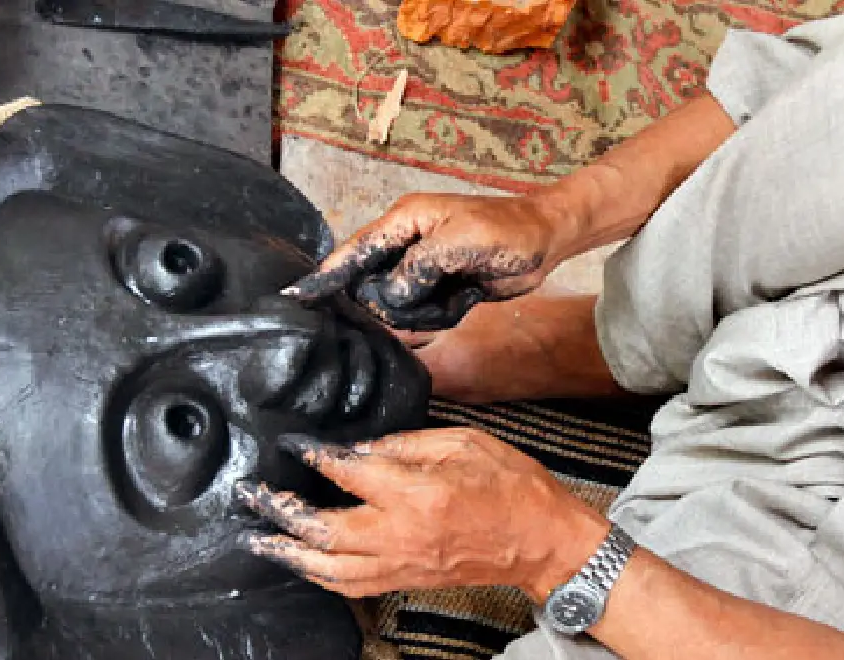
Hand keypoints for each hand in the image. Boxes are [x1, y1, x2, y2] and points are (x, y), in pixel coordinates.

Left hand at [236, 429, 609, 600]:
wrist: (542, 540)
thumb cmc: (512, 485)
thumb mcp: (465, 442)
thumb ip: (407, 443)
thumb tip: (358, 448)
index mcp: (416, 491)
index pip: (347, 470)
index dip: (312, 454)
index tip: (291, 442)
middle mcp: (401, 532)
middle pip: (322, 528)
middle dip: (279, 511)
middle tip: (251, 494)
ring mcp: (401, 562)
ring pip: (327, 566)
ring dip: (287, 552)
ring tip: (258, 539)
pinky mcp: (405, 580)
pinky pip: (349, 584)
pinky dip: (318, 574)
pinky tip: (301, 563)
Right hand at [286, 193, 580, 330]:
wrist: (545, 239)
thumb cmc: (507, 230)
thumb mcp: (459, 244)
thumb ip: (418, 266)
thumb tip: (390, 293)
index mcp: (405, 220)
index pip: (357, 249)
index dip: (329, 273)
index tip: (298, 296)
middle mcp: (408, 242)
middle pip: (375, 284)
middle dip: (398, 300)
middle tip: (434, 293)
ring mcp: (423, 265)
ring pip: (399, 304)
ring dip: (426, 309)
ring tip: (458, 291)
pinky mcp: (438, 285)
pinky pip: (423, 312)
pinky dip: (442, 313)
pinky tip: (466, 298)